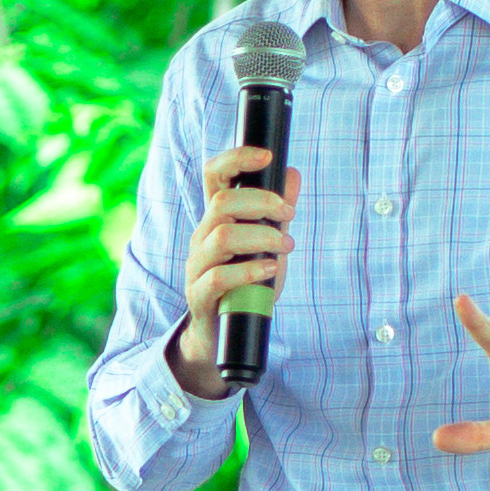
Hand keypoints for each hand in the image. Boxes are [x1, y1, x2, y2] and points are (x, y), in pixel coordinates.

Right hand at [171, 141, 293, 395]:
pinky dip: (251, 269)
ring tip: (285, 247)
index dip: (236, 158)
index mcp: (216, 219)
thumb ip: (277, 213)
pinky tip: (270, 269)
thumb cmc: (247, 285)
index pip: (214, 176)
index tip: (267, 156)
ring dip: (262, 236)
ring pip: (222, 235)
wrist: (223, 335)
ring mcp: (197, 265)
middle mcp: (202, 236)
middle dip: (262, 202)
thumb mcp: (267, 245)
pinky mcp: (199, 294)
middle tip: (289, 215)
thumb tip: (292, 174)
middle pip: (221, 202)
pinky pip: (220, 276)